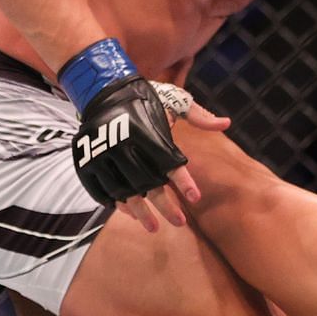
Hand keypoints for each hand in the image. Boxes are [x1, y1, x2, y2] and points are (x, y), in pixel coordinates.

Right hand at [60, 38, 229, 231]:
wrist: (103, 88)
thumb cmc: (145, 97)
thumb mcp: (174, 100)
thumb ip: (199, 116)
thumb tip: (227, 123)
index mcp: (149, 133)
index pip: (170, 163)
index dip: (183, 182)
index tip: (195, 198)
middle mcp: (126, 146)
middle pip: (148, 184)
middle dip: (165, 206)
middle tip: (179, 222)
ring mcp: (105, 156)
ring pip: (124, 192)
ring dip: (140, 212)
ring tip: (153, 227)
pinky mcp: (89, 162)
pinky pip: (102, 189)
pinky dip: (116, 203)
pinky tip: (129, 212)